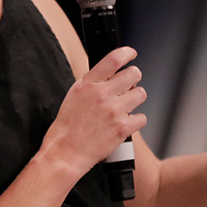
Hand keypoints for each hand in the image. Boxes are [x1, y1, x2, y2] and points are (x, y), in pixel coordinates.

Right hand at [40, 46, 147, 178]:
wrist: (65, 152)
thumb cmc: (67, 127)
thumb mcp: (74, 95)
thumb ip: (93, 83)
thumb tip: (112, 74)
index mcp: (88, 84)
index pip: (114, 59)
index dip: (127, 53)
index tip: (131, 54)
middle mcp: (102, 94)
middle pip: (134, 74)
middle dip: (134, 79)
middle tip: (129, 87)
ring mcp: (114, 111)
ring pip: (141, 94)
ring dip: (136, 100)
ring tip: (125, 108)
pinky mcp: (122, 128)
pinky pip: (142, 117)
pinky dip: (136, 121)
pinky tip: (125, 124)